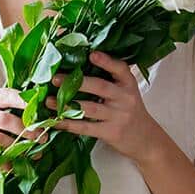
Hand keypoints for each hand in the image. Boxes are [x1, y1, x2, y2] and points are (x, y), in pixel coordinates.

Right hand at [0, 87, 46, 168]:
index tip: (41, 108)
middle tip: (42, 138)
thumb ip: (6, 108)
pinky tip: (11, 166)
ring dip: (16, 148)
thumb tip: (40, 115)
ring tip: (29, 153)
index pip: (5, 95)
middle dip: (26, 130)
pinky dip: (3, 163)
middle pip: (4, 120)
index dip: (24, 101)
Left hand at [46, 51, 165, 162]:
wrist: (146, 140)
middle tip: (56, 78)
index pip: (120, 69)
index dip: (106, 61)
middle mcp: (125, 98)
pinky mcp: (110, 132)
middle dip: (77, 82)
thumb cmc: (130, 111)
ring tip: (48, 101)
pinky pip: (86, 127)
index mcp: (128, 84)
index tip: (91, 54)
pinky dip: (69, 124)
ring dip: (66, 104)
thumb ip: (110, 80)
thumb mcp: (127, 92)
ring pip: (90, 108)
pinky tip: (55, 122)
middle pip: (100, 87)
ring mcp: (118, 116)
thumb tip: (78, 67)